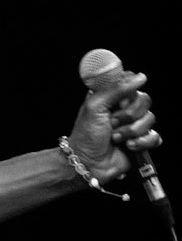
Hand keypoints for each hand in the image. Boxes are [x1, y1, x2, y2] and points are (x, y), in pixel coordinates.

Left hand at [67, 70, 161, 185]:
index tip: (116, 103)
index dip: (127, 94)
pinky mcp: (142, 142)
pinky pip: (155, 137)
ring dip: (131, 131)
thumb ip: (116, 88)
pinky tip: (128, 146)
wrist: (88, 163)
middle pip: (144, 101)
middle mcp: (125, 109)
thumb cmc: (86, 135)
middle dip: (128, 115)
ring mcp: (134, 125)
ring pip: (150, 119)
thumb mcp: (95, 105)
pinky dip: (141, 143)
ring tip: (116, 138)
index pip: (132, 83)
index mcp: (113, 97)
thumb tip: (140, 76)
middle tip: (112, 123)